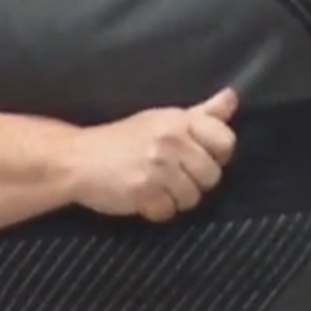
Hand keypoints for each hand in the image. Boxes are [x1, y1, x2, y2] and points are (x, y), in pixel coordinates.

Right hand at [66, 88, 239, 222]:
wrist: (77, 158)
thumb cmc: (123, 138)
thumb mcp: (163, 118)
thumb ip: (202, 113)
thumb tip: (233, 98)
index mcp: (179, 120)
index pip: (225, 141)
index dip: (218, 155)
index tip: (200, 158)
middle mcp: (170, 140)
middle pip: (211, 175)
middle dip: (195, 182)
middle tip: (173, 177)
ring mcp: (156, 166)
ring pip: (192, 197)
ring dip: (176, 199)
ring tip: (157, 187)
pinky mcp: (142, 190)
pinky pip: (168, 212)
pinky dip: (157, 211)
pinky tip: (144, 198)